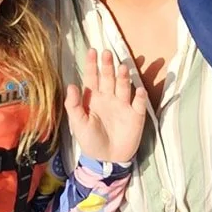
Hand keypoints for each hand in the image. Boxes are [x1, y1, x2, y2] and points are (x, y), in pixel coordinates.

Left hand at [64, 48, 148, 165]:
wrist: (106, 160)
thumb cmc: (90, 140)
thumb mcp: (78, 124)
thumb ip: (73, 105)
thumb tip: (72, 84)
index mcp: (94, 98)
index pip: (92, 78)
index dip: (92, 65)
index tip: (92, 51)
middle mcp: (109, 98)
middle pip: (109, 78)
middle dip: (108, 66)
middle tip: (107, 53)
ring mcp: (124, 105)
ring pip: (124, 87)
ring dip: (124, 77)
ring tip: (123, 67)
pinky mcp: (136, 115)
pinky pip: (139, 103)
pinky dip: (140, 97)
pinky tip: (139, 90)